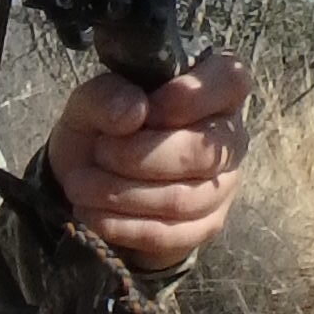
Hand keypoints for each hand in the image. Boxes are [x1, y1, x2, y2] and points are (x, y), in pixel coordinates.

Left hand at [42, 48, 250, 275]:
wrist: (87, 178)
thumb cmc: (103, 127)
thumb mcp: (90, 102)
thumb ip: (107, 96)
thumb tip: (134, 111)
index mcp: (214, 90)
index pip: (231, 80)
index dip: (188, 96)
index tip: (145, 109)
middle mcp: (229, 136)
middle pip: (200, 152)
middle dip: (137, 155)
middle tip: (100, 152)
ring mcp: (223, 185)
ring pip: (182, 199)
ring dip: (122, 194)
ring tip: (82, 185)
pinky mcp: (206, 225)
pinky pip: (170, 233)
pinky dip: (123, 225)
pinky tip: (95, 213)